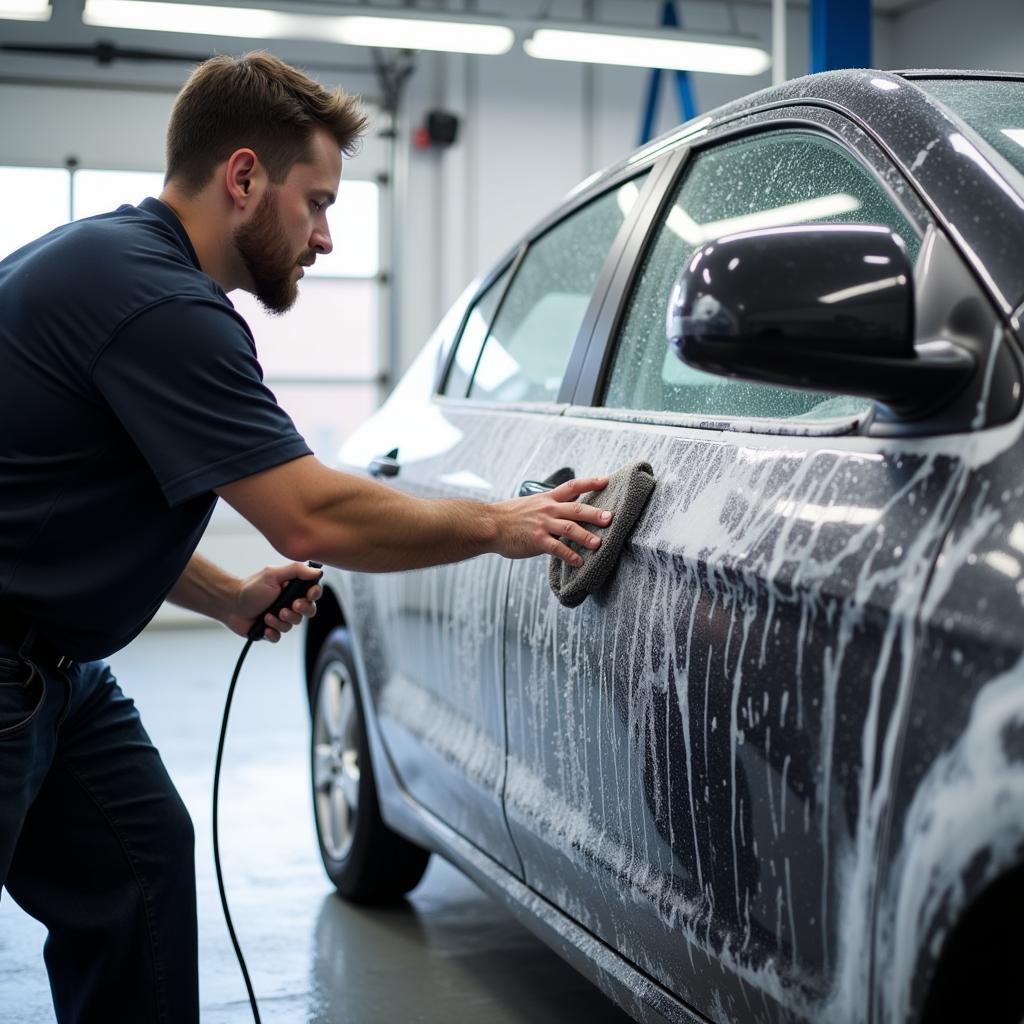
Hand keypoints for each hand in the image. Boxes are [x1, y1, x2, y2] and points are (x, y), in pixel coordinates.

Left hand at [226, 562, 322, 642]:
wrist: (230, 604)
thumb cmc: (251, 588)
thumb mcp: (273, 574)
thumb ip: (296, 571)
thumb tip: (317, 572)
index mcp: (292, 589)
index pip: (313, 592)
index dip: (314, 594)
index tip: (309, 594)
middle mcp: (289, 603)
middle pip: (309, 610)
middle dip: (302, 610)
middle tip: (291, 606)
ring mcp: (280, 617)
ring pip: (293, 624)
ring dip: (281, 621)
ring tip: (268, 615)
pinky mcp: (271, 630)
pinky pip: (279, 636)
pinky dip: (273, 632)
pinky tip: (265, 627)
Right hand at [491, 476, 611, 566]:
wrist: (488, 524)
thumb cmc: (509, 516)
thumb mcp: (531, 504)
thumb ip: (549, 506)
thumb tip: (565, 508)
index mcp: (547, 499)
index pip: (572, 486)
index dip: (590, 483)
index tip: (606, 480)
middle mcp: (547, 509)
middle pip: (577, 509)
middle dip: (595, 514)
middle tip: (610, 518)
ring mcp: (542, 525)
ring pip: (570, 529)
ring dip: (586, 537)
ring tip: (598, 544)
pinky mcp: (536, 541)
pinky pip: (557, 548)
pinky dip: (569, 555)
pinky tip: (579, 562)